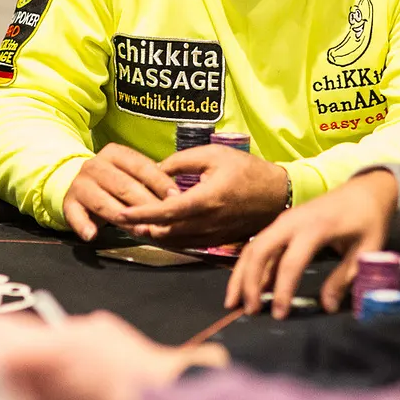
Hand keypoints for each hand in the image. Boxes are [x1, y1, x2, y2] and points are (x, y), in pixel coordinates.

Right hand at [61, 143, 179, 241]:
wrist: (75, 182)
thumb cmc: (113, 180)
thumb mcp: (129, 173)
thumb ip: (148, 181)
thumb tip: (177, 196)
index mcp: (115, 153)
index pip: (141, 166)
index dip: (159, 182)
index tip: (175, 197)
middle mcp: (96, 165)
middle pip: (124, 186)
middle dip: (145, 204)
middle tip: (162, 219)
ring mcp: (80, 184)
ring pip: (104, 202)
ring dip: (123, 218)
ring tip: (140, 230)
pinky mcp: (69, 203)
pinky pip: (76, 215)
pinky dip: (83, 225)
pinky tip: (92, 235)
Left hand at [116, 145, 289, 247]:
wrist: (278, 194)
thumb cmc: (247, 170)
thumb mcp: (213, 155)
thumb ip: (182, 162)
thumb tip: (157, 170)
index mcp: (206, 200)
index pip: (165, 211)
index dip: (141, 213)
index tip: (122, 213)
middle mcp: (208, 222)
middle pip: (166, 231)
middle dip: (142, 226)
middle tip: (123, 218)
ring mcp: (214, 235)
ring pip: (176, 241)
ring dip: (155, 234)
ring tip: (137, 224)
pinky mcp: (218, 241)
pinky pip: (189, 244)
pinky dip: (172, 238)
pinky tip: (162, 229)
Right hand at [226, 168, 398, 317]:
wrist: (365, 190)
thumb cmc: (368, 220)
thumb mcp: (366, 250)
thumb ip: (345, 278)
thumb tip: (328, 306)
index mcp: (315, 227)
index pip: (290, 262)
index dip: (282, 291)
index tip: (279, 315)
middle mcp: (292, 222)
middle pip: (259, 251)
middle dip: (249, 282)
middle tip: (248, 311)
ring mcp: (283, 221)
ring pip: (252, 247)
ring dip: (242, 275)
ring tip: (233, 303)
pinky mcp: (282, 225)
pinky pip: (259, 246)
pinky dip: (250, 267)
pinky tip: (249, 288)